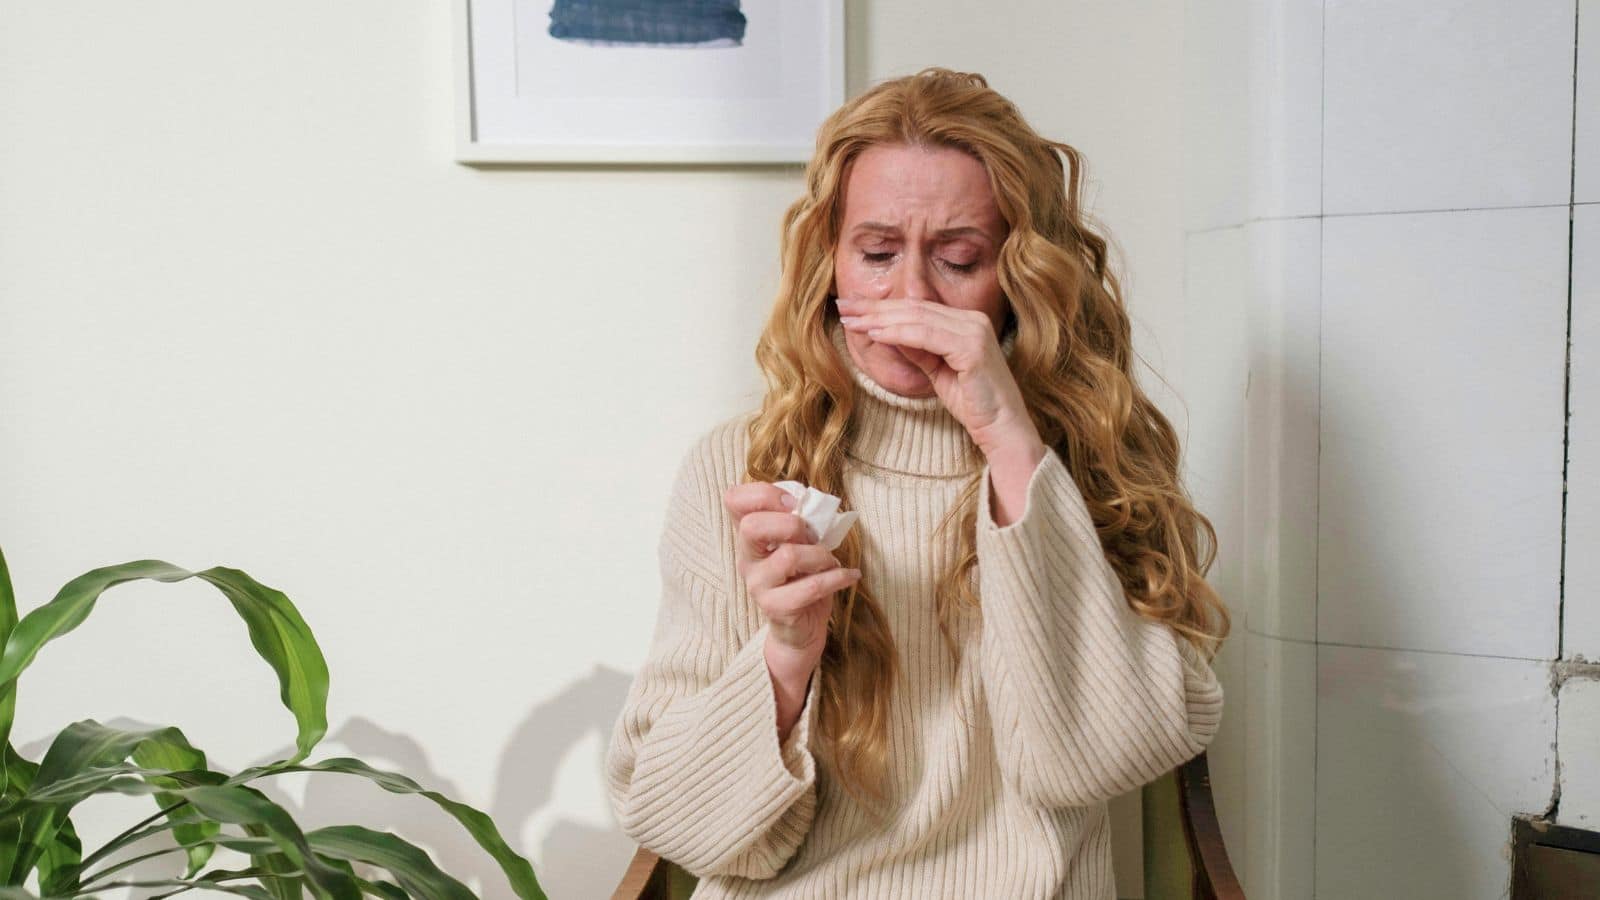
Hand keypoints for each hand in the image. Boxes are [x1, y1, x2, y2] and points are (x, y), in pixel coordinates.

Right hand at [723, 482, 861, 658]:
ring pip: (788, 556)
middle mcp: (747, 557)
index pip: (734, 500)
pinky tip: (849, 575)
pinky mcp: (775, 607)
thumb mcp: (801, 543)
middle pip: (752, 526)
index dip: (763, 494)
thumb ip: (801, 521)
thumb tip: (814, 503)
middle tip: (812, 535)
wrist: (801, 629)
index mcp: (750, 535)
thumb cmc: (803, 578)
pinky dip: (836, 577)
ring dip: (820, 555)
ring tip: (831, 561)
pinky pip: (810, 587)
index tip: (794, 504)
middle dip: (792, 524)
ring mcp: (757, 584)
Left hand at [835, 296, 1041, 454]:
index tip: (852, 309)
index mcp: (966, 322)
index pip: (917, 308)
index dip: (881, 307)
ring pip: (917, 318)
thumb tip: (887, 333)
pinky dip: (898, 334)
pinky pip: (926, 335)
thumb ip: (918, 350)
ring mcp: (974, 331)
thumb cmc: (973, 404)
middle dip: (875, 308)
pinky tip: (875, 334)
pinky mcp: (972, 347)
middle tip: (843, 306)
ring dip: (880, 319)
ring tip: (851, 321)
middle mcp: (972, 320)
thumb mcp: (937, 372)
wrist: (1002, 429)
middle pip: (914, 307)